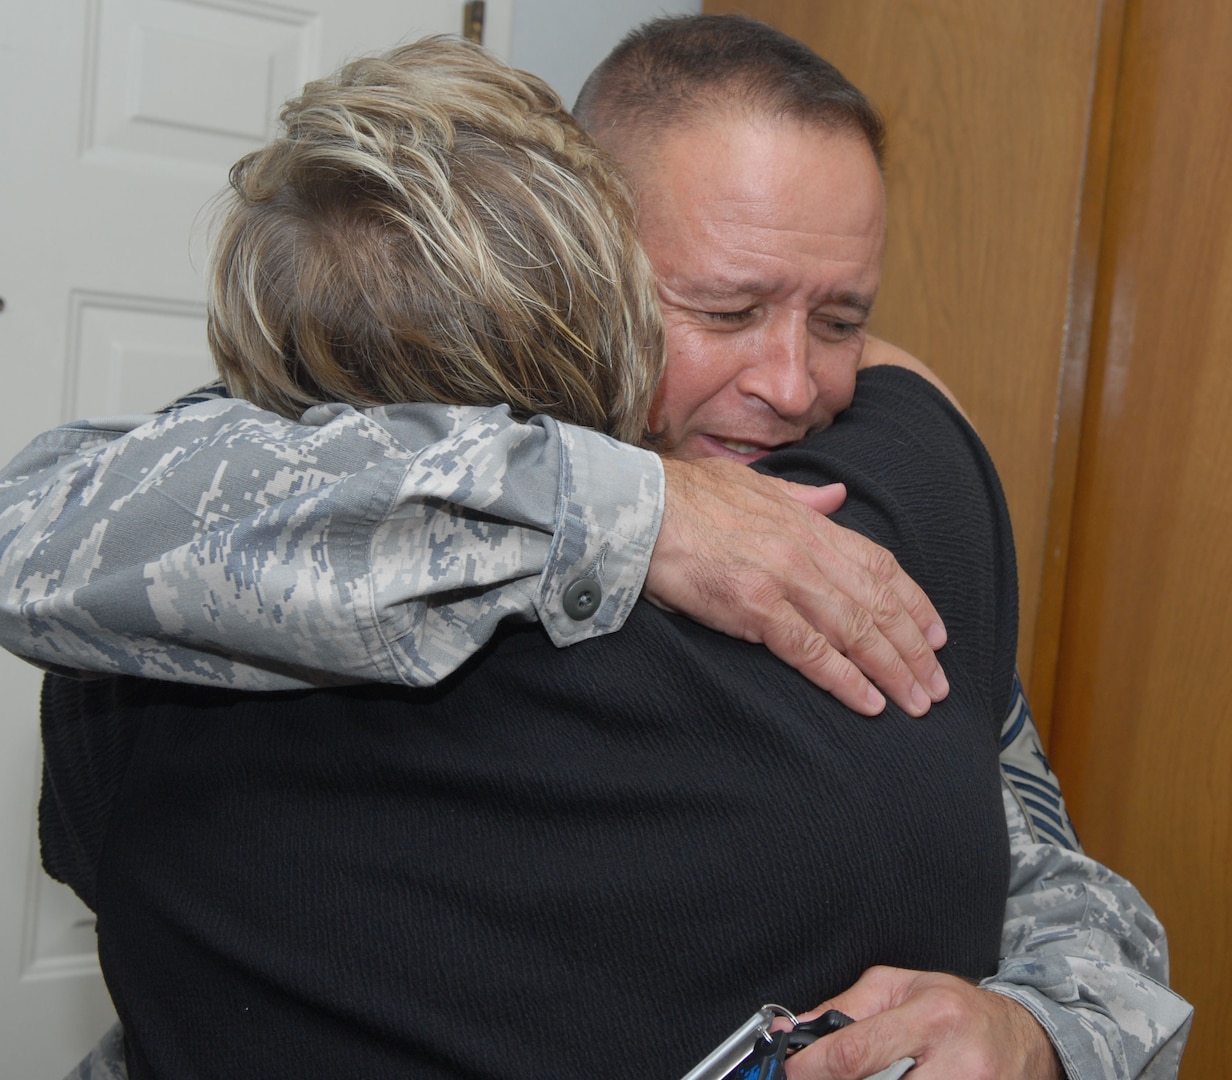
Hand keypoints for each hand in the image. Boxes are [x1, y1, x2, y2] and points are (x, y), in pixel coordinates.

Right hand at [644, 457, 947, 716]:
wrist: (635, 507)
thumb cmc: (683, 496)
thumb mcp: (750, 484)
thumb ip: (798, 498)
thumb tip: (836, 497)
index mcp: (806, 522)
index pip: (879, 565)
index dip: (914, 603)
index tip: (936, 634)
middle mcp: (805, 550)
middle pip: (876, 603)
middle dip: (913, 648)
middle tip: (936, 685)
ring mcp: (783, 578)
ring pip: (855, 629)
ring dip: (892, 670)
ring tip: (917, 702)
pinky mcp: (753, 605)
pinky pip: (810, 649)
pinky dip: (844, 678)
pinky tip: (869, 703)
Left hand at [786, 967, 1062, 1079]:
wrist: (1026, 1039)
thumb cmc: (958, 1009)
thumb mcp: (902, 988)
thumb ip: (847, 1007)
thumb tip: (797, 1031)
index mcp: (933, 1015)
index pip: (857, 1052)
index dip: (813, 1067)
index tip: (789, 1071)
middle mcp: (957, 1062)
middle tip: (822, 1077)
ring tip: (867, 1075)